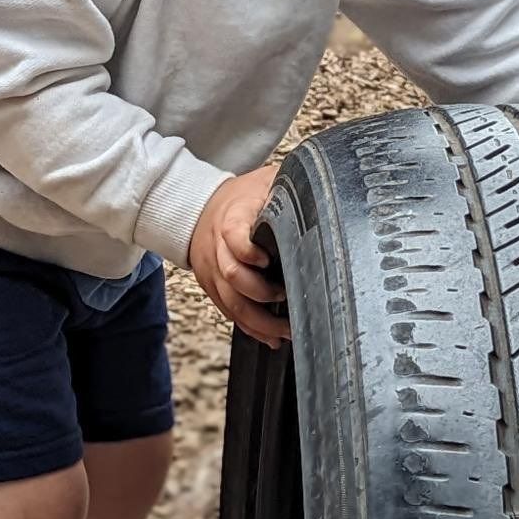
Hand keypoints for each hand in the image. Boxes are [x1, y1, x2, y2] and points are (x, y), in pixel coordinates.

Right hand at [189, 165, 289, 348]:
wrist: (196, 207)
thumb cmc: (241, 196)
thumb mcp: (266, 181)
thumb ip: (287, 188)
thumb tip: (323, 195)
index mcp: (232, 217)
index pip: (234, 236)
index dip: (250, 252)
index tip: (270, 261)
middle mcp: (217, 246)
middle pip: (233, 276)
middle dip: (261, 293)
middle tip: (287, 298)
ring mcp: (211, 270)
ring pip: (230, 302)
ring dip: (258, 321)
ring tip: (285, 332)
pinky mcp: (211, 286)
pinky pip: (227, 311)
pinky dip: (248, 327)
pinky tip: (269, 336)